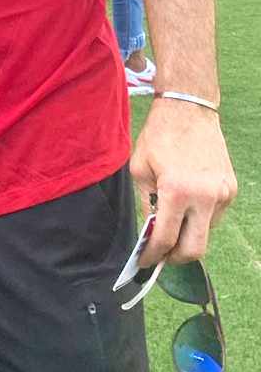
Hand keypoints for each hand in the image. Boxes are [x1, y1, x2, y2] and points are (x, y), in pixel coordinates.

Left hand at [131, 99, 236, 266]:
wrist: (189, 109)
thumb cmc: (158, 136)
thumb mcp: (140, 170)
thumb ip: (146, 204)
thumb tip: (151, 233)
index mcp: (176, 191)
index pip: (165, 238)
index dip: (153, 255)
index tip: (145, 262)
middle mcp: (204, 197)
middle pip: (194, 250)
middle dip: (175, 258)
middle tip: (162, 255)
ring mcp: (222, 194)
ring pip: (206, 233)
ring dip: (188, 234)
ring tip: (173, 221)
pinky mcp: (231, 189)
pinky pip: (214, 216)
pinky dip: (199, 217)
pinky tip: (188, 202)